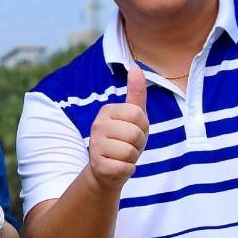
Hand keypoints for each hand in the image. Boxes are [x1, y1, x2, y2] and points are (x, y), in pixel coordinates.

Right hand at [87, 64, 148, 190]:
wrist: (107, 170)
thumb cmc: (123, 140)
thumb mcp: (132, 117)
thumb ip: (135, 93)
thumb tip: (136, 67)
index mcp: (107, 110)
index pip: (138, 115)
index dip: (142, 126)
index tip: (133, 130)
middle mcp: (97, 125)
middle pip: (135, 134)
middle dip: (138, 144)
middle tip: (128, 145)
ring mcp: (95, 145)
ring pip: (130, 151)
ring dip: (133, 157)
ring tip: (123, 156)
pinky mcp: (98, 165)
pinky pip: (125, 167)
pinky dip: (128, 169)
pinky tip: (118, 166)